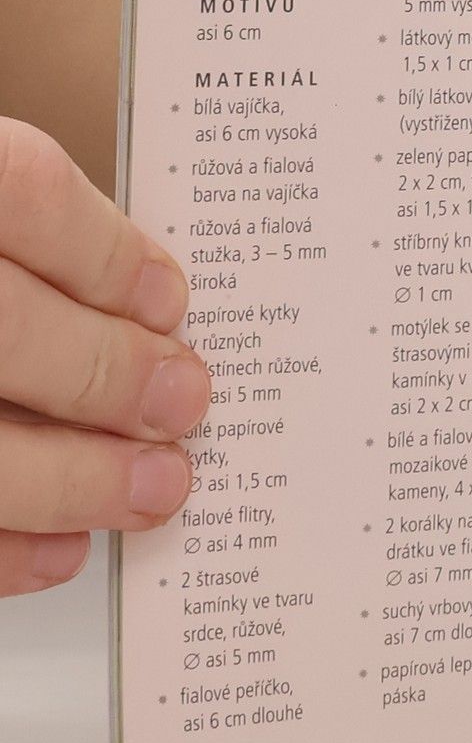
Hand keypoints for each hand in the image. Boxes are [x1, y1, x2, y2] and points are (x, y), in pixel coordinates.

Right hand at [0, 120, 208, 595]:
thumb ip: (26, 248)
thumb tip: (138, 311)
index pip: (24, 195)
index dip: (108, 256)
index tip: (168, 302)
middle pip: (3, 328)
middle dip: (109, 374)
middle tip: (182, 402)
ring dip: (72, 478)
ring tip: (154, 485)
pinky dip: (1, 547)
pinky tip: (60, 545)